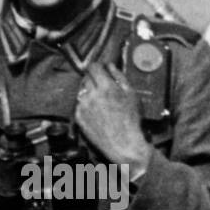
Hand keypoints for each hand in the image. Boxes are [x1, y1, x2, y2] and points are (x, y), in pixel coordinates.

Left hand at [74, 62, 151, 179]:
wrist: (123, 144)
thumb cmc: (130, 120)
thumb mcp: (131, 95)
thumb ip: (119, 77)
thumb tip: (110, 66)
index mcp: (106, 86)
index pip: (93, 67)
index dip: (97, 66)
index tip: (99, 69)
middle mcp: (91, 95)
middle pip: (86, 77)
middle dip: (93, 79)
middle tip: (102, 86)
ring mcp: (83, 106)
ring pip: (82, 91)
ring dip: (89, 92)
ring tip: (100, 101)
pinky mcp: (79, 117)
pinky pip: (79, 104)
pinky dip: (86, 105)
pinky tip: (96, 111)